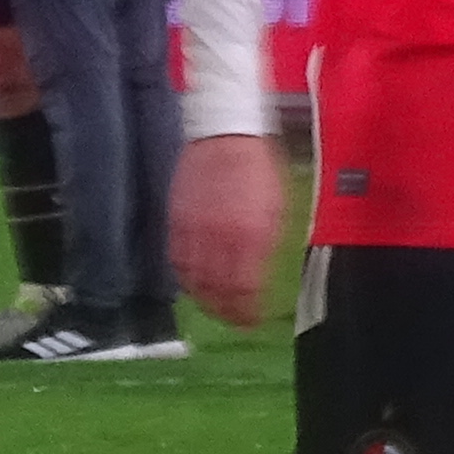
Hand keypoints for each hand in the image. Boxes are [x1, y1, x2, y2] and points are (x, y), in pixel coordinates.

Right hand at [172, 130, 291, 333]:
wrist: (225, 133)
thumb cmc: (259, 167)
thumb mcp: (277, 208)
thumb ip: (266, 245)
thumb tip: (260, 277)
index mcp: (250, 236)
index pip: (244, 290)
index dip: (246, 312)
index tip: (251, 320)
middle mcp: (219, 238)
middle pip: (216, 291)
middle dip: (225, 312)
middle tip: (234, 320)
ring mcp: (194, 230)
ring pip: (193, 280)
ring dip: (204, 299)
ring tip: (214, 307)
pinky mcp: (176, 221)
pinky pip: (177, 260)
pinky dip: (185, 277)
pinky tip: (194, 282)